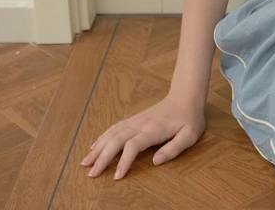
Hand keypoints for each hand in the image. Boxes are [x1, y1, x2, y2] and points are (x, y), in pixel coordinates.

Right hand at [80, 93, 205, 179]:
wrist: (186, 96)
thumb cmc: (189, 118)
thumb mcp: (190, 135)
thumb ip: (174, 148)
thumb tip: (156, 161)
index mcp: (154, 129)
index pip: (133, 145)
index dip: (124, 161)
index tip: (116, 177)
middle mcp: (141, 124)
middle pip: (117, 140)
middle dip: (102, 157)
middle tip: (91, 174)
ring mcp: (136, 120)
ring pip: (112, 133)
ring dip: (98, 147)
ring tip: (85, 162)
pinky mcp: (135, 119)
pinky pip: (115, 127)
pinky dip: (102, 137)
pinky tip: (95, 146)